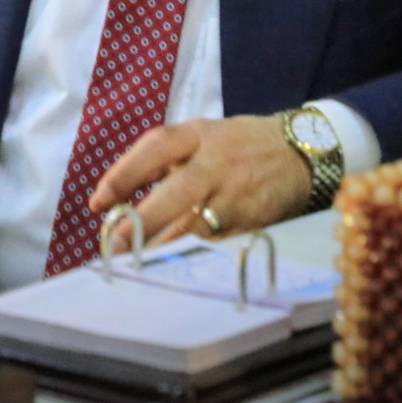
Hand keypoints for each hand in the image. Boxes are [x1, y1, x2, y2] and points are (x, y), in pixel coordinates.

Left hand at [88, 114, 312, 248]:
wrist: (302, 154)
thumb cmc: (238, 144)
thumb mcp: (201, 135)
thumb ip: (165, 158)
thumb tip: (119, 191)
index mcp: (199, 135)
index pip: (156, 147)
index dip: (124, 173)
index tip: (99, 201)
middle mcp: (218, 163)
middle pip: (177, 192)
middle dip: (143, 221)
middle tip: (114, 244)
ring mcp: (237, 195)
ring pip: (196, 228)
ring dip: (162, 248)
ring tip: (133, 264)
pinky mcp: (253, 223)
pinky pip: (216, 245)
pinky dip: (191, 256)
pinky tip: (169, 268)